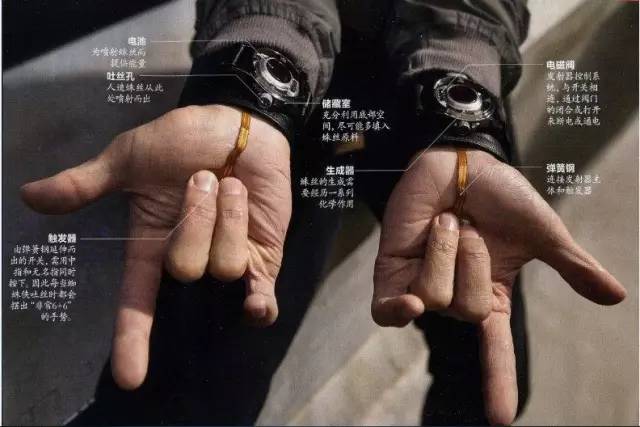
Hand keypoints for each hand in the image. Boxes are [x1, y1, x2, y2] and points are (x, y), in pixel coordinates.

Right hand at [21, 105, 291, 389]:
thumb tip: (29, 196)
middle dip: (196, 218)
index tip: (129, 377)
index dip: (132, 340)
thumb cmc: (182, 141)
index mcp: (151, 245)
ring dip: (229, 217)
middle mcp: (188, 260)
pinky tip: (255, 302)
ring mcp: (228, 261)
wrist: (238, 124)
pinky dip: (260, 306)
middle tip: (203, 179)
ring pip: (225, 267)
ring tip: (232, 187)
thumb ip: (86, 183)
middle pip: (187, 270)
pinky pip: (262, 299)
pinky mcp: (263, 259)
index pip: (137, 302)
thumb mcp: (129, 159)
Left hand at [372, 147, 625, 424]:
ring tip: (447, 222)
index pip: (496, 350)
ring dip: (446, 250)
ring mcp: (422, 286)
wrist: (459, 163)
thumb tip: (616, 297)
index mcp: (492, 297)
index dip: (499, 384)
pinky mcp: (391, 274)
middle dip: (474, 259)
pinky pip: (386, 310)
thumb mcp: (542, 234)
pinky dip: (397, 310)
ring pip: (433, 298)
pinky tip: (411, 300)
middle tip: (471, 227)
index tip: (502, 420)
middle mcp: (456, 298)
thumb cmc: (502, 197)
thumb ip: (571, 268)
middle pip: (466, 310)